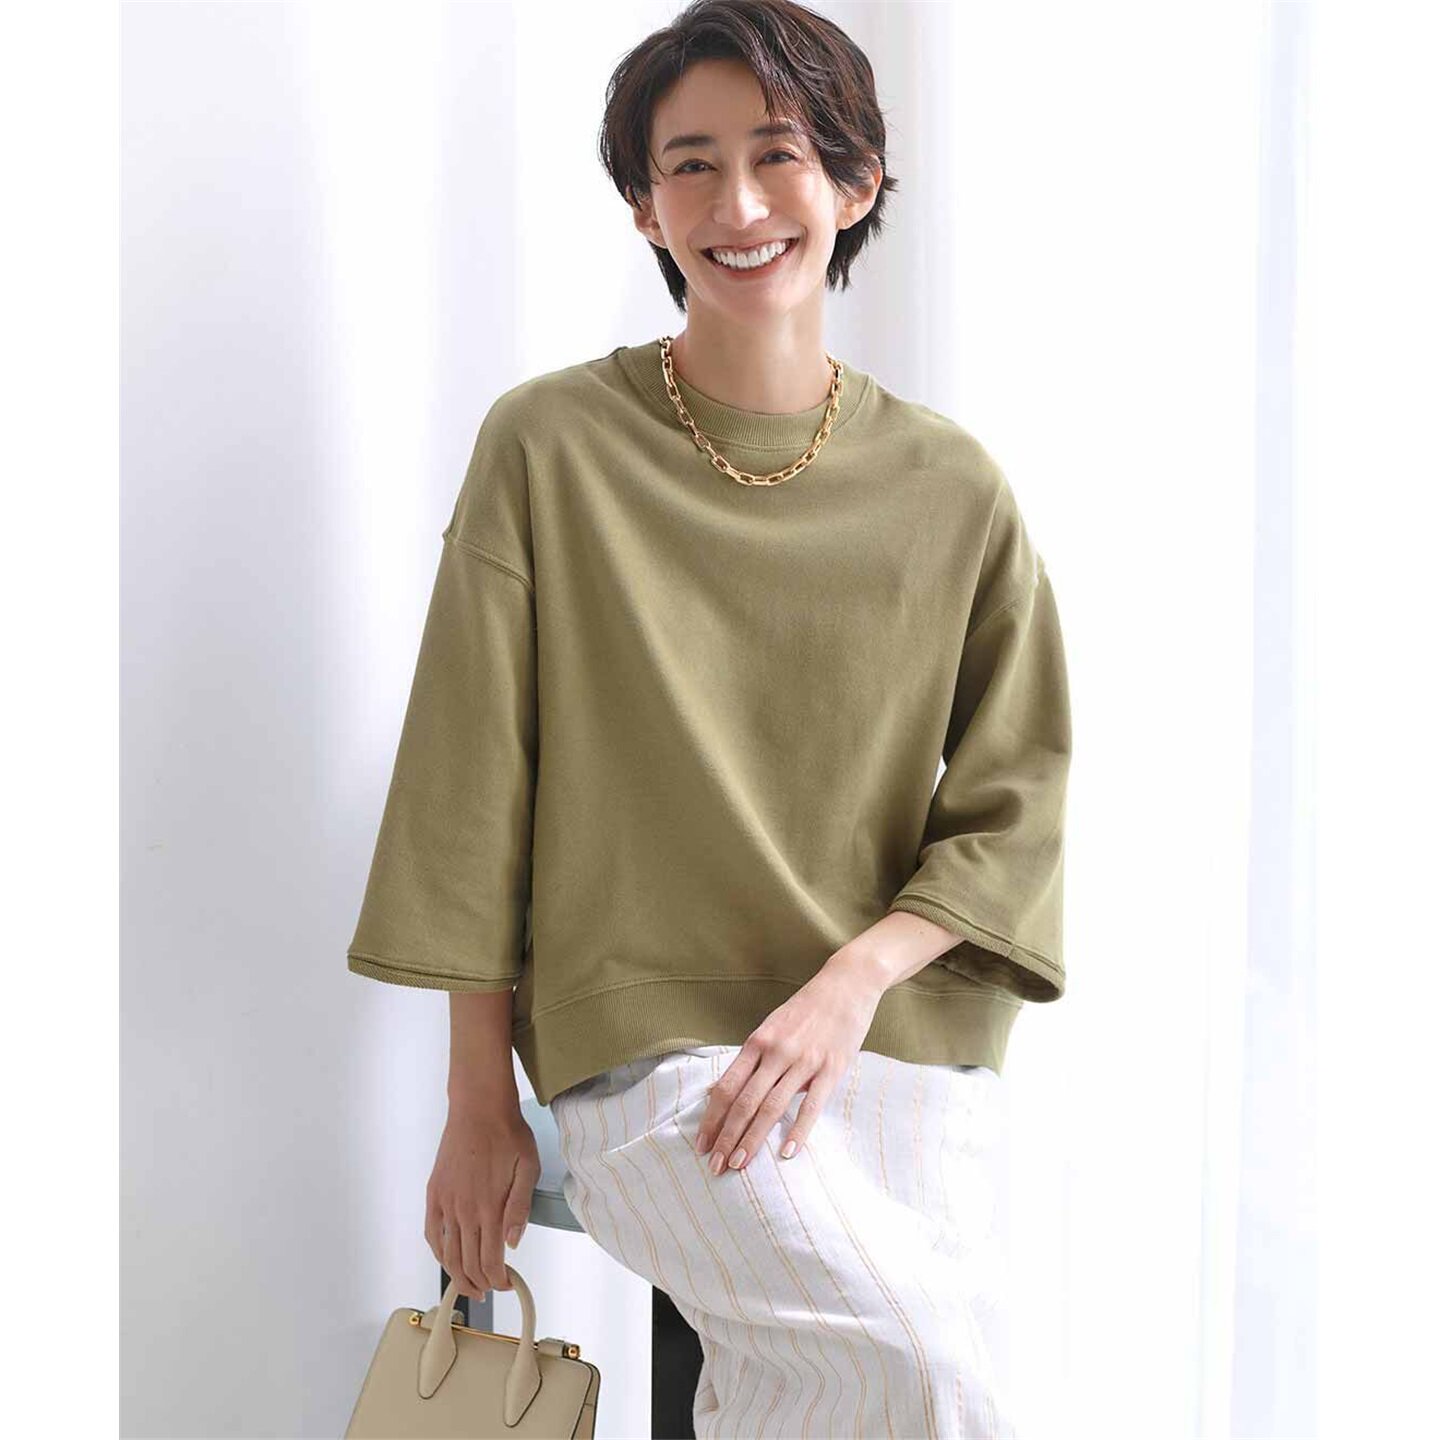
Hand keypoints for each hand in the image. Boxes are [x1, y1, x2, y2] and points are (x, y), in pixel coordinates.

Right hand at [425, 1104, 539, 1297]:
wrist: (479, 1108)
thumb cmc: (508, 1134)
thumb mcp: (528, 1168)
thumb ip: (520, 1208)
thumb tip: (512, 1243)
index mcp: (489, 1207)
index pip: (490, 1260)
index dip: (498, 1280)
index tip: (507, 1283)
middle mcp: (463, 1210)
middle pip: (467, 1263)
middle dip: (480, 1283)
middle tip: (490, 1289)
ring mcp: (445, 1202)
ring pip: (447, 1254)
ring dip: (458, 1275)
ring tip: (470, 1285)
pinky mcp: (434, 1193)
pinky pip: (431, 1232)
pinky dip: (438, 1252)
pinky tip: (447, 1259)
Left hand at [695, 952, 885, 1174]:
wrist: (846, 985)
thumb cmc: (806, 1010)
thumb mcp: (772, 1027)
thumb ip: (752, 1058)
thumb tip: (724, 1090)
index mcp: (758, 1041)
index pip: (727, 1086)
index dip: (712, 1118)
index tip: (702, 1144)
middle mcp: (776, 1052)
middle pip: (745, 1102)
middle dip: (727, 1136)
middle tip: (715, 1166)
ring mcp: (803, 1061)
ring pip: (771, 1107)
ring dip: (753, 1139)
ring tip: (739, 1164)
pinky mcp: (831, 1069)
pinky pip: (811, 1106)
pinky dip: (798, 1131)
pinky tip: (787, 1153)